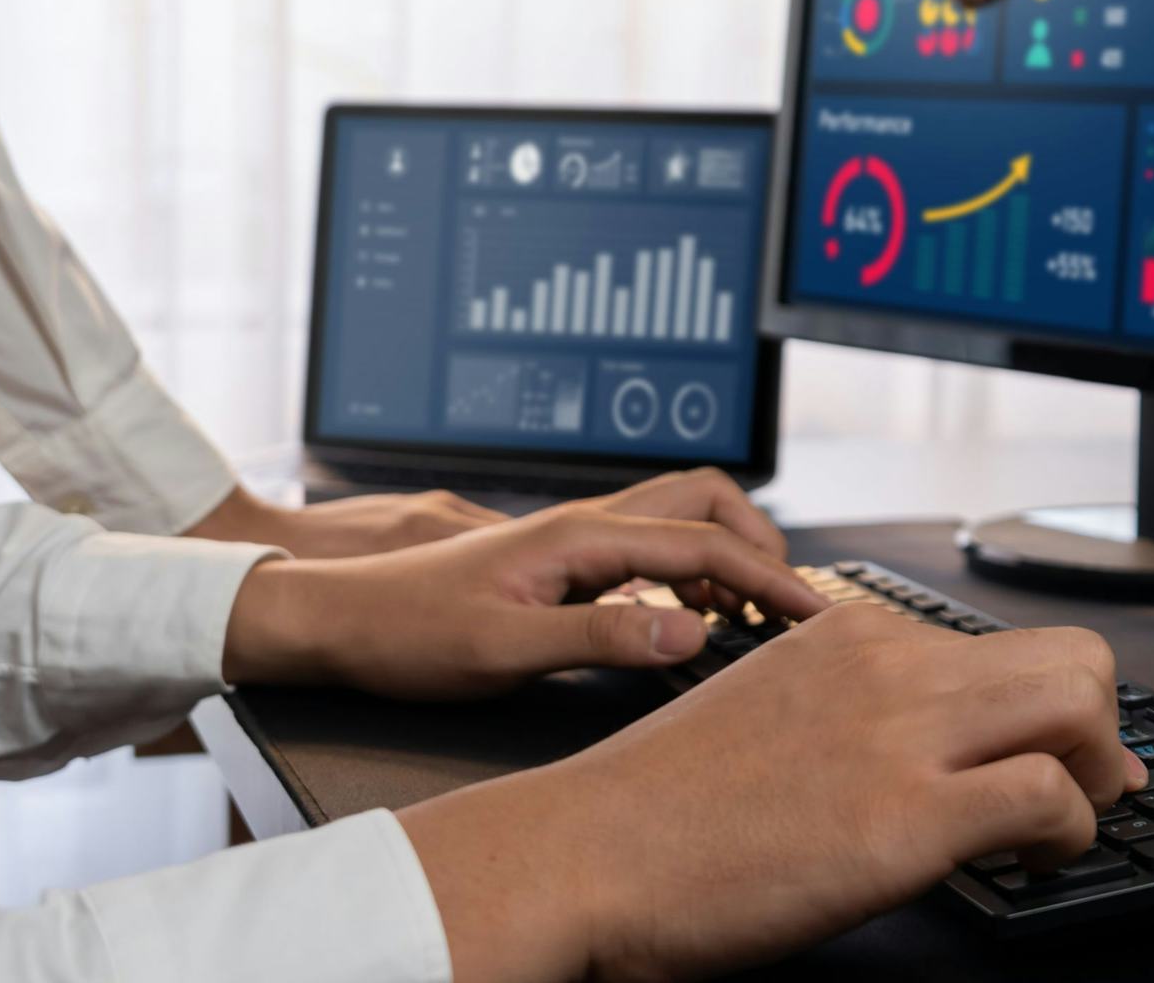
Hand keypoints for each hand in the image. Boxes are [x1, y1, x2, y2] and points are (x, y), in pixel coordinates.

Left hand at [221, 471, 821, 697]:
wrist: (339, 620)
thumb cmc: (407, 633)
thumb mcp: (506, 650)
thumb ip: (604, 640)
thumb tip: (691, 632)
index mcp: (581, 538)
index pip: (706, 547)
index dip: (771, 580)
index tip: (814, 616)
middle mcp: (584, 527)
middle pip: (705, 504)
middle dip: (760, 546)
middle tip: (787, 608)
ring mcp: (573, 543)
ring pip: (678, 524)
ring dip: (726, 561)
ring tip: (748, 622)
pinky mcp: (562, 565)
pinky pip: (648, 554)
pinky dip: (688, 580)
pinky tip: (683, 626)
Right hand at [397, 605, 1148, 982]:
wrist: (581, 855)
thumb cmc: (656, 810)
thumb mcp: (767, 713)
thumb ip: (851, 711)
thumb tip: (927, 745)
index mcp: (853, 637)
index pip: (1005, 644)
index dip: (1053, 706)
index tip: (1063, 754)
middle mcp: (888, 666)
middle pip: (1073, 656)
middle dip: (1100, 730)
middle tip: (1087, 790)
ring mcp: (901, 736)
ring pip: (1080, 706)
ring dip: (1096, 776)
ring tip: (1061, 829)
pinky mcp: (907, 816)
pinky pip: (1050, 798)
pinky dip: (1070, 835)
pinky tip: (1034, 862)